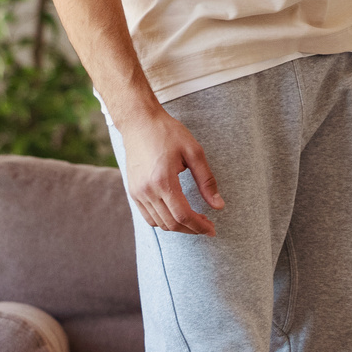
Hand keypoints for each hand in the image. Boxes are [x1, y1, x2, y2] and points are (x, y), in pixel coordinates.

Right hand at [120, 106, 224, 234]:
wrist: (139, 122)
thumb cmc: (168, 133)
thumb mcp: (194, 152)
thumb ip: (207, 181)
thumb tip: (219, 206)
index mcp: (163, 181)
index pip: (183, 215)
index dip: (199, 226)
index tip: (212, 229)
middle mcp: (147, 191)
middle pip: (171, 223)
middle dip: (191, 229)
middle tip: (207, 226)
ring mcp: (137, 192)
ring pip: (159, 223)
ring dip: (178, 227)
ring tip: (194, 220)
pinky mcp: (132, 191)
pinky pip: (148, 216)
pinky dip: (163, 221)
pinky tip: (176, 214)